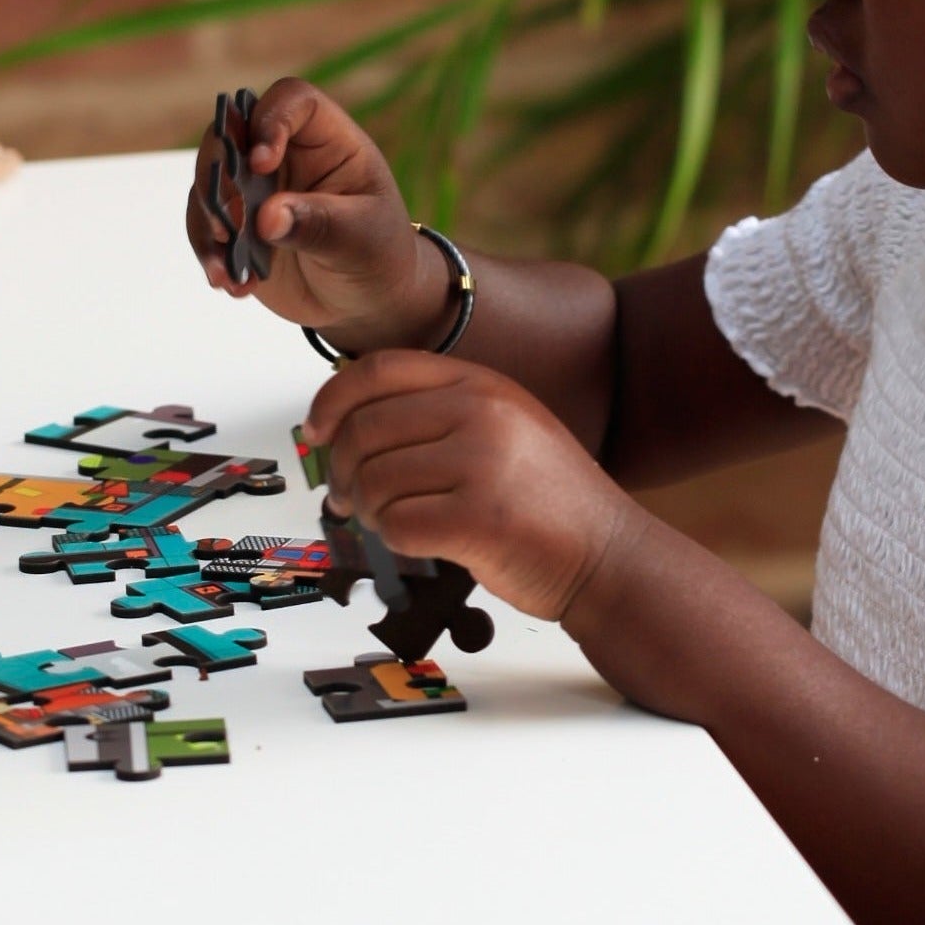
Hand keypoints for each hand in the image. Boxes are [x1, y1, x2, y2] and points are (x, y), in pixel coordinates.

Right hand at [184, 78, 452, 350]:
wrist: (367, 299)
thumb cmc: (379, 254)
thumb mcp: (362, 240)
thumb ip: (319, 224)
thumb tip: (266, 218)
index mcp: (326, 140)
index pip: (292, 101)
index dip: (270, 120)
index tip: (261, 163)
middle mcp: (284, 155)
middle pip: (231, 133)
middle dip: (218, 171)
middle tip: (227, 220)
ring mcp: (254, 189)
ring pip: (209, 183)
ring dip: (210, 225)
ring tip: (226, 269)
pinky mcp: (236, 225)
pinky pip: (206, 228)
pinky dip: (212, 255)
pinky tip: (231, 284)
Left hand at [302, 350, 642, 621]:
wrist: (608, 553)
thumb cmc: (546, 501)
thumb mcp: (502, 428)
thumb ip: (436, 415)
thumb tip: (343, 424)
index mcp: (482, 383)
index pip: (379, 370)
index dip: (332, 400)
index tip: (316, 430)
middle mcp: (482, 412)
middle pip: (364, 431)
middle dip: (341, 471)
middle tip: (347, 499)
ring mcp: (483, 463)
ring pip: (374, 482)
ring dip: (368, 512)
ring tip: (392, 523)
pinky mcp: (480, 519)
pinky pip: (396, 526)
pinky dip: (395, 542)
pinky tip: (420, 544)